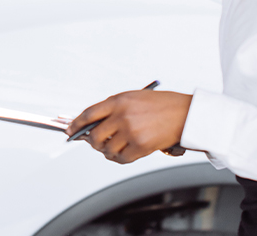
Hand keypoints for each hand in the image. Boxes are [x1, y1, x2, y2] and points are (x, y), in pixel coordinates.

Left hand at [65, 90, 192, 163]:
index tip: (70, 130)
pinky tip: (123, 153)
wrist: (185, 114)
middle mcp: (122, 116)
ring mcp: (131, 132)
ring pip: (107, 148)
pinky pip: (121, 158)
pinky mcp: (141, 146)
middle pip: (95, 135)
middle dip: (92, 141)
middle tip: (95, 143)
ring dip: (107, 151)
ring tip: (113, 148)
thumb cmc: (161, 105)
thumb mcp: (133, 98)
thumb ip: (113, 108)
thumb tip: (94, 123)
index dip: (76, 124)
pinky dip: (119, 158)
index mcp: (119, 101)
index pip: (89, 114)